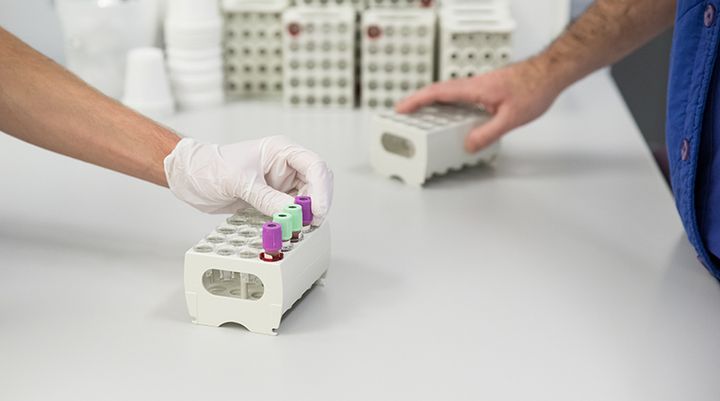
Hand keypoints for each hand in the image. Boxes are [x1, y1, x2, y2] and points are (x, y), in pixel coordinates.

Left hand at [164, 135, 332, 224]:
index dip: (321, 189)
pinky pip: (291, 211)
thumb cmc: (210, 167)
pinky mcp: (272, 198)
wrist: (190, 178)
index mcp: (280, 150)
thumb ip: (267, 198)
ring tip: (298, 226)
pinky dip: (293, 220)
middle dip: (317, 203)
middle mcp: (284, 165)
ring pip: (306, 200)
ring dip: (305, 214)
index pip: (314, 166)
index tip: (318, 209)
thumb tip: (292, 214)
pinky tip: (287, 227)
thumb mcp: (240, 182)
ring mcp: (280, 183)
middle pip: (316, 184)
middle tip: (312, 221)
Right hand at [395, 58, 563, 151]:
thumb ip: (487, 133)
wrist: (550, 73)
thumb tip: (468, 145)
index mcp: (474, 89)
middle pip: (438, 92)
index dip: (416, 101)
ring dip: (432, 103)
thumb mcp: (511, 118)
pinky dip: (449, 105)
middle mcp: (474, 85)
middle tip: (403, 114)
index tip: (400, 109)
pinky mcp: (487, 89)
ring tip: (422, 118)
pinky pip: (461, 96)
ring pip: (449, 94)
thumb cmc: (535, 88)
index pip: (437, 92)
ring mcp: (480, 86)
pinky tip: (452, 116)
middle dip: (418, 102)